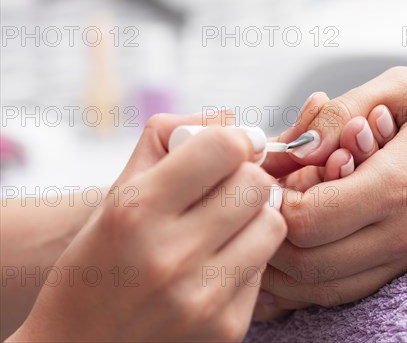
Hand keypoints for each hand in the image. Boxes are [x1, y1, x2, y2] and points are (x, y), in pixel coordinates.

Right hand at [8, 113, 286, 341]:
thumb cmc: (98, 263)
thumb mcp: (116, 195)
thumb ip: (168, 142)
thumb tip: (232, 121)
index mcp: (136, 211)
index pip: (222, 148)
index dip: (234, 140)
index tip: (231, 148)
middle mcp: (170, 255)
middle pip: (256, 183)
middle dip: (246, 177)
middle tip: (227, 189)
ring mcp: (202, 297)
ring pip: (272, 224)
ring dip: (255, 218)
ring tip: (226, 227)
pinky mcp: (226, 329)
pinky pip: (264, 269)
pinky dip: (247, 259)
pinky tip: (217, 266)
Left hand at [260, 67, 406, 308]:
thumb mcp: (405, 88)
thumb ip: (339, 113)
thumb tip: (290, 142)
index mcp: (398, 185)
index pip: (308, 220)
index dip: (275, 200)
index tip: (271, 175)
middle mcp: (402, 234)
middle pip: (306, 265)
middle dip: (269, 235)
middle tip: (260, 201)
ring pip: (322, 289)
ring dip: (284, 264)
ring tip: (269, 224)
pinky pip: (346, 290)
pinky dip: (310, 278)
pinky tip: (295, 248)